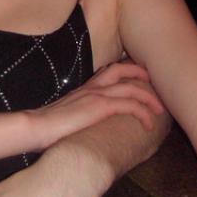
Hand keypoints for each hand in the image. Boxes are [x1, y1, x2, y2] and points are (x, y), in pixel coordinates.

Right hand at [33, 62, 163, 148]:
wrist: (36, 126)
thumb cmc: (46, 126)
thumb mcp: (65, 115)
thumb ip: (77, 114)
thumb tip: (82, 125)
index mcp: (84, 88)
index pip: (107, 72)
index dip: (124, 72)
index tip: (137, 79)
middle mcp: (91, 87)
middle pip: (121, 69)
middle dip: (140, 73)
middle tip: (154, 83)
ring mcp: (96, 95)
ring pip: (131, 88)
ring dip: (149, 98)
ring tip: (159, 110)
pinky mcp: (100, 106)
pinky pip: (130, 105)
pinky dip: (143, 113)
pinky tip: (149, 125)